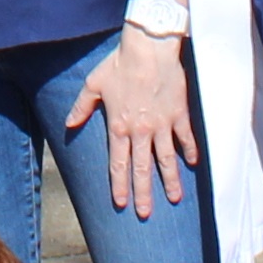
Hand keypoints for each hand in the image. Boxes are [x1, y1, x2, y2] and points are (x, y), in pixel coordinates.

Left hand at [72, 24, 195, 217]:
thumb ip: (81, 107)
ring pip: (167, 159)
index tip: (121, 203)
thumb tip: (69, 124)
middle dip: (143, 194)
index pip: (118, 164)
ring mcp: (162, 124)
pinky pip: (185, 137)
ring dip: (170, 180)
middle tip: (145, 213)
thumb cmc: (119, 64)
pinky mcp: (179, 114)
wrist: (149, 48)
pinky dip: (189, 151)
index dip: (119, 185)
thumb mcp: (93, 84)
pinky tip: (193, 163)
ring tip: (174, 198)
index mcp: (118, 127)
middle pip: (142, 169)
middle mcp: (141, 131)